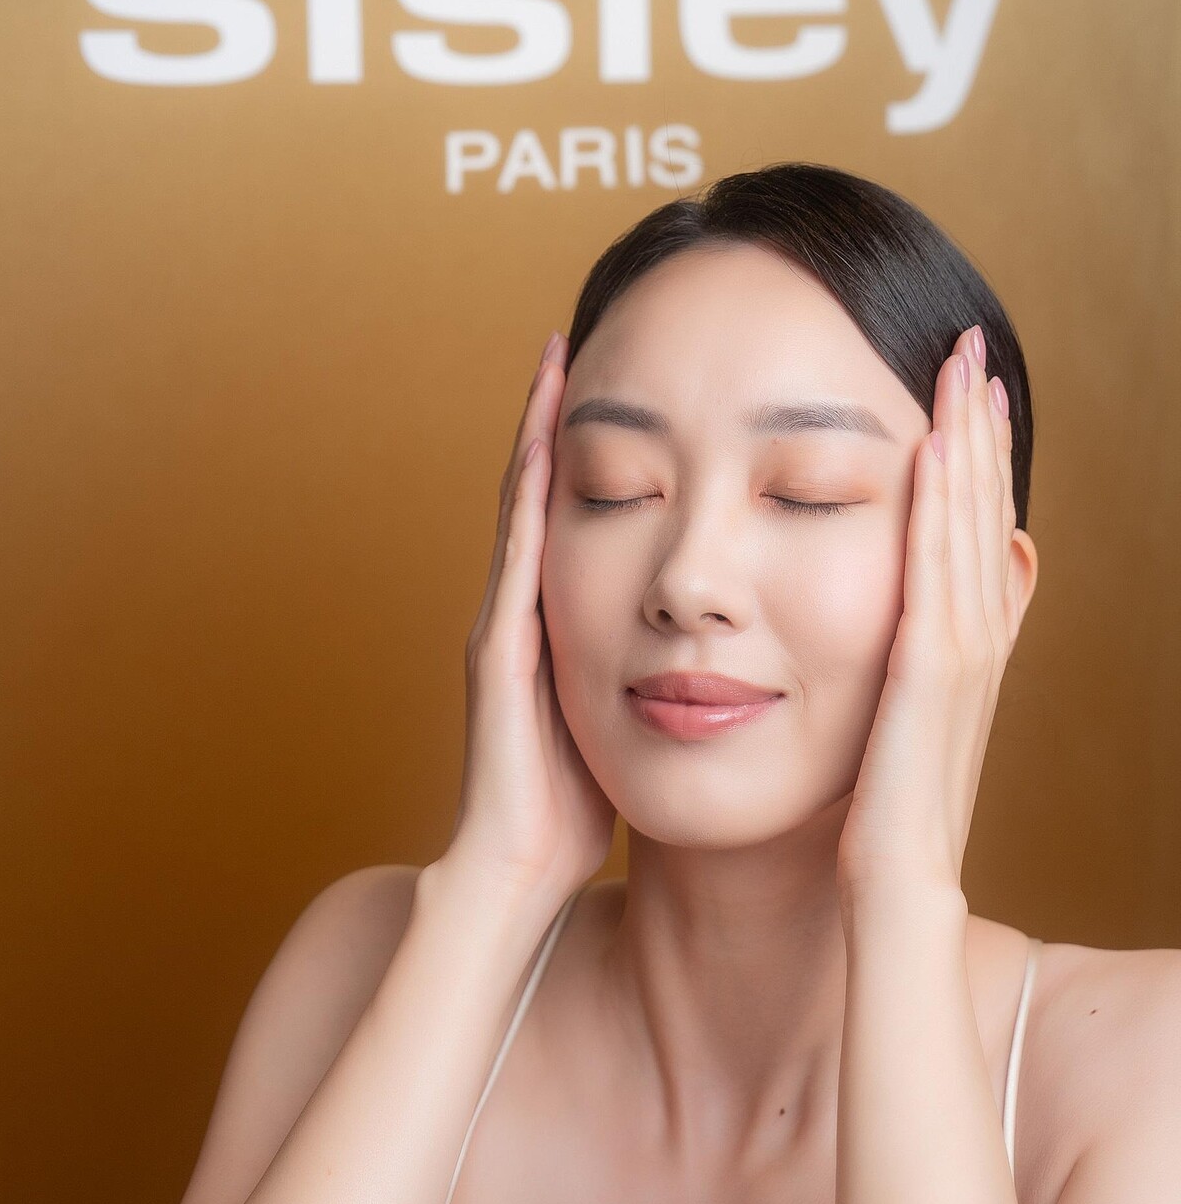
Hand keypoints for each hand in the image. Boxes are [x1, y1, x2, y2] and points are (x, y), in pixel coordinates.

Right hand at [440, 331, 615, 934]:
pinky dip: (528, 482)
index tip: (631, 383)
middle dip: (565, 416)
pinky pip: (520, 545)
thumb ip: (642, 672)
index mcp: (561, 625)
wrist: (517, 874)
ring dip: (540, 426)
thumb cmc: (574, 811)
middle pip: (548, 491)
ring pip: (527, 502)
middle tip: (589, 330)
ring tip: (563, 350)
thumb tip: (702, 643)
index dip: (600, 451)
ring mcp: (504, 620)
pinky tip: (544, 430)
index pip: (587, 516)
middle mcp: (525, 610)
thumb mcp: (619, 720)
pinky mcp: (500, 641)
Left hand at [836, 323, 1018, 914]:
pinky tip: (931, 448)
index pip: (971, 529)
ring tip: (960, 370)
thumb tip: (912, 614)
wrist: (892, 891)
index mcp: (962, 644)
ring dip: (966, 444)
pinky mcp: (926, 676)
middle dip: (977, 428)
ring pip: (965, 526)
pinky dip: (938, 508)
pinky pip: (934, 572)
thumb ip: (912, 658)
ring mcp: (958, 656)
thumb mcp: (900, 719)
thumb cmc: (882, 815)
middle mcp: (974, 639)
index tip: (966, 388)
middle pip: (981, 511)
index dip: (974, 457)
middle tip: (970, 348)